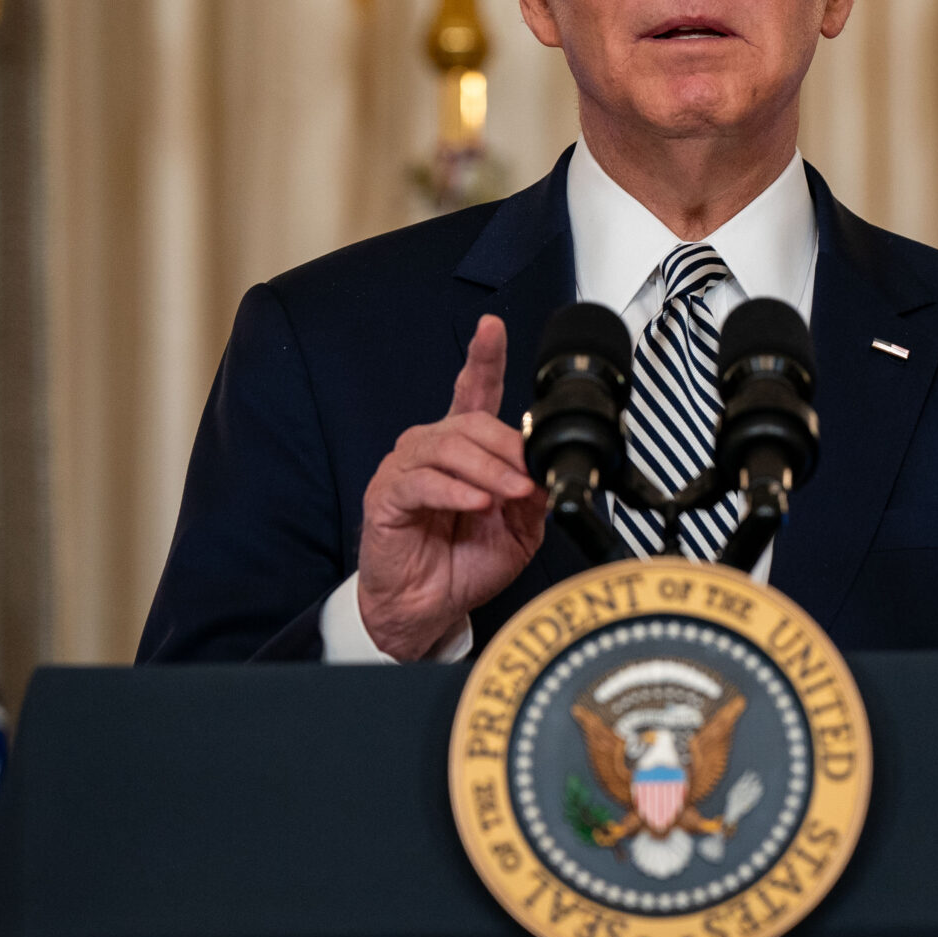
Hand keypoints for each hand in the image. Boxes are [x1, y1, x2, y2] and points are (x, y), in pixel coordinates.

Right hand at [355, 316, 547, 659]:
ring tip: (508, 494)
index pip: (472, 391)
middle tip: (528, 478)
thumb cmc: (464, 564)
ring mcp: (405, 470)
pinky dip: (454, 491)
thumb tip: (550, 467)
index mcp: (462, 450)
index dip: (482, 357)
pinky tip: (476, 502)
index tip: (492, 328)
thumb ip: (534, 494)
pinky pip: (422, 482)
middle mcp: (431, 449)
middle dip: (508, 448)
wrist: (429, 608)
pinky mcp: (387, 498)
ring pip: (449, 448)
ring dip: (488, 470)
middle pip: (472, 422)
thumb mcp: (518, 529)